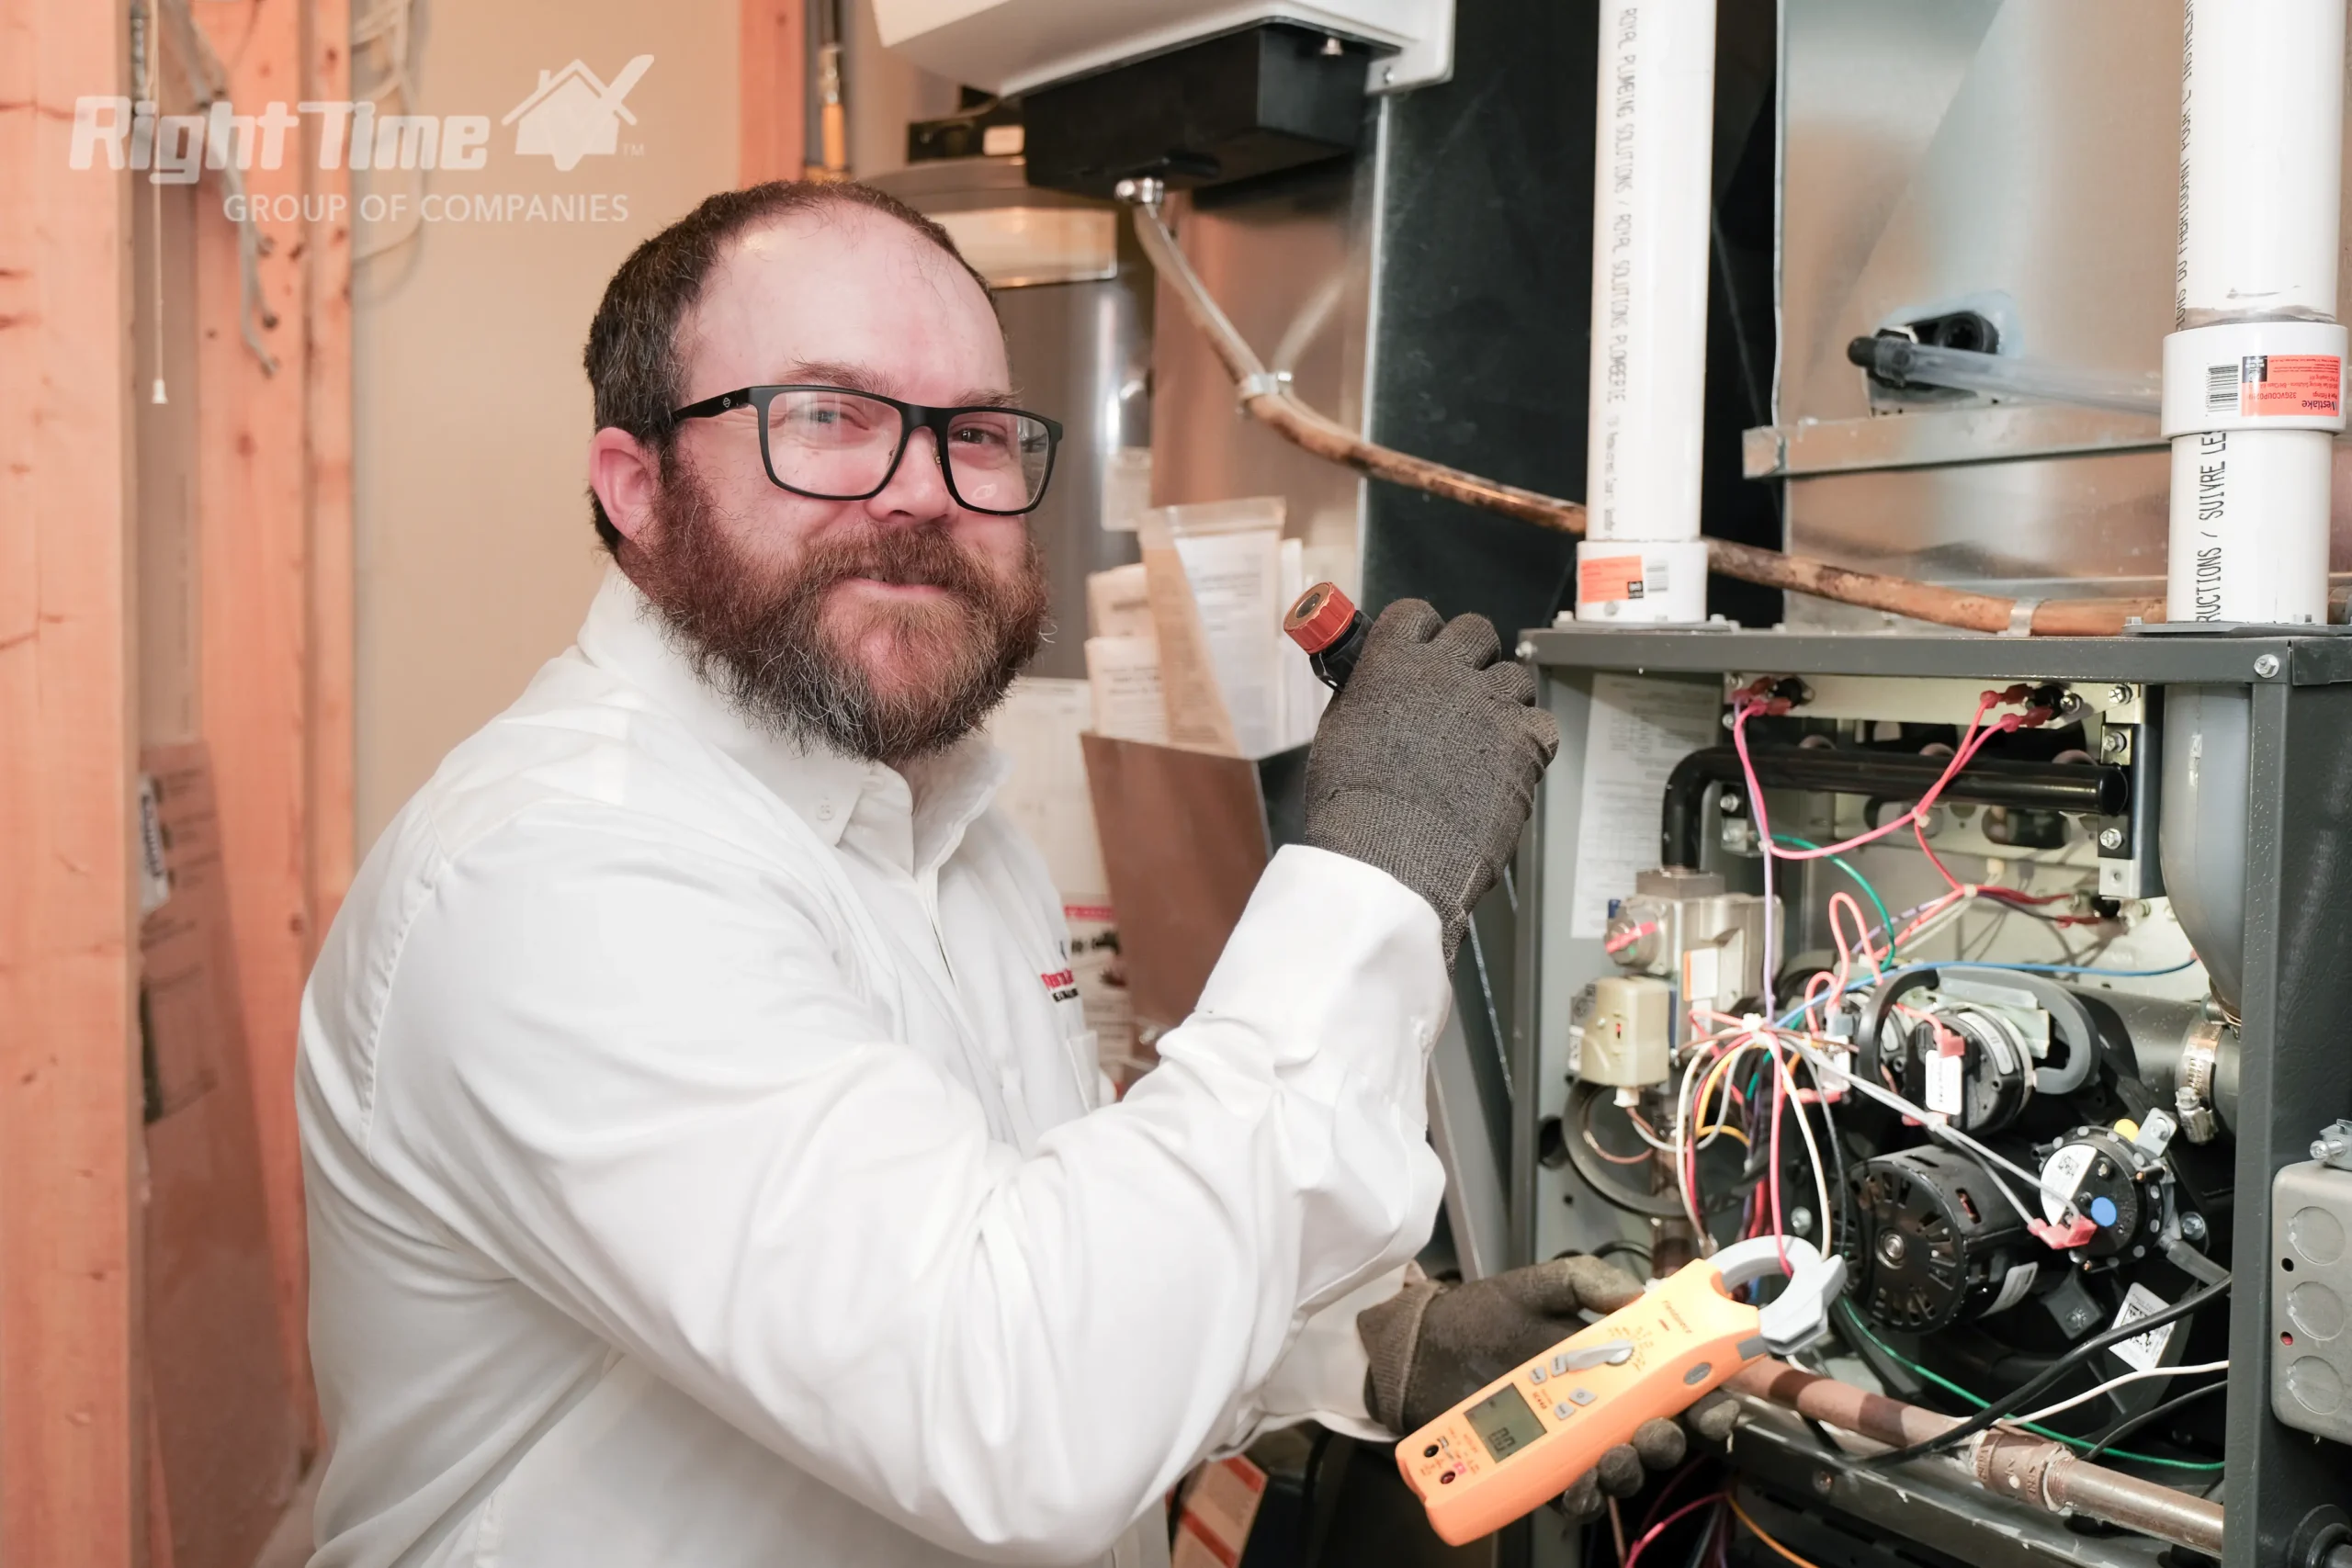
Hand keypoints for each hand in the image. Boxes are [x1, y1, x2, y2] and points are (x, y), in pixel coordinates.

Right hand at [1301, 600, 1558, 964]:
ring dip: (1502, 700)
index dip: (1423, 635)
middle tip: (1461, 691)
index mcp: (1392, 663)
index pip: (1417, 614)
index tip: (1423, 653)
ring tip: (1483, 738)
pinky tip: (1506, 765)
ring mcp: (1490, 705)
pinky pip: (1542, 723)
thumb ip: (1367, 695)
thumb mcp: (1341, 732)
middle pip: (1475, 631)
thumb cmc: (1354, 807)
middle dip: (1471, 656)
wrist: (1390, 859)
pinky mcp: (1525, 742)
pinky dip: (1529, 741)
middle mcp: (1445, 672)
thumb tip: (1381, 687)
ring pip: (1514, 676)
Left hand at [1355, 1257, 1738, 1516]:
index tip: (1716, 1403)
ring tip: (1615, 1455)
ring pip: (1621, 1471)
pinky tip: (1579, 1483)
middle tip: (1657, 1431)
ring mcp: (1573, 1444)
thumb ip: (1588, 1280)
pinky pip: (1573, 1496)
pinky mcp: (1540, 1471)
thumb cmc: (1483, 1315)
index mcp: (1616, 1365)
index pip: (1676, 1387)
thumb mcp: (1539, 1285)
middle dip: (1669, 1440)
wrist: (1423, 1350)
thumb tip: (1640, 1294)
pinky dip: (1583, 1495)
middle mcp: (1603, 1409)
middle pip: (1658, 1437)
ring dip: (1630, 1469)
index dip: (1706, 1398)